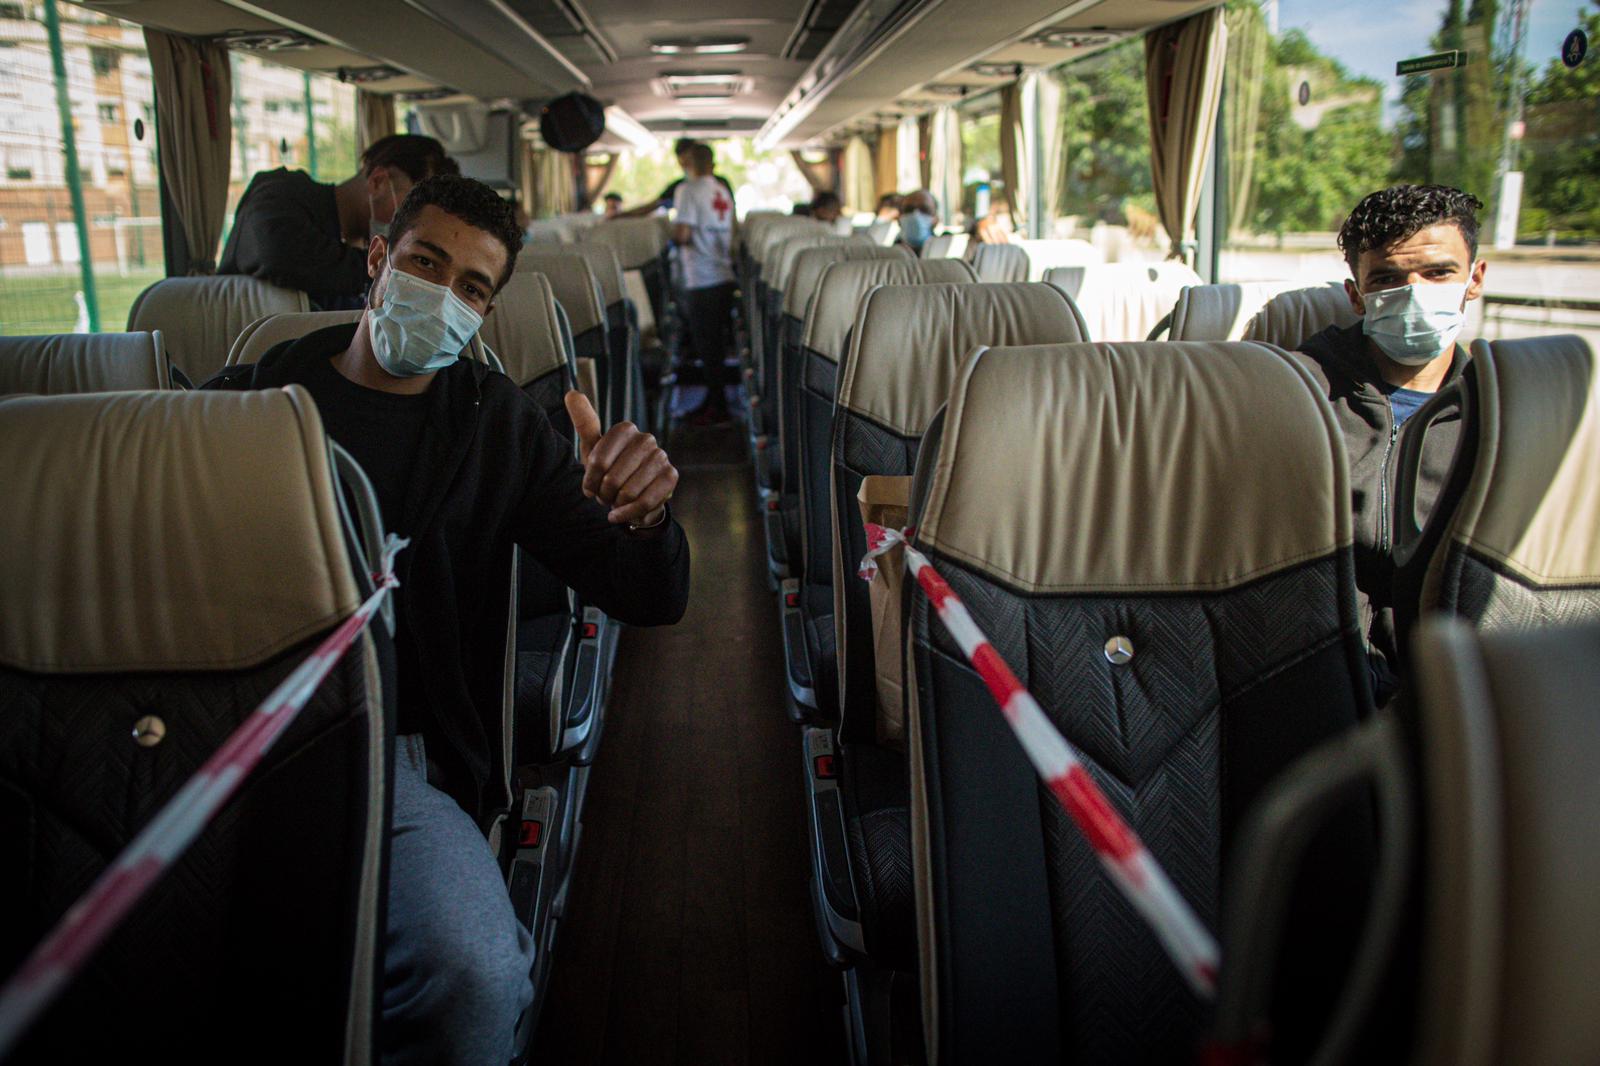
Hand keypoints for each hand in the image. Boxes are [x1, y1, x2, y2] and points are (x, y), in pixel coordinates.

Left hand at [565, 390, 677, 526]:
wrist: (633, 495)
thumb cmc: (610, 470)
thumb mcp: (593, 449)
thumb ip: (584, 422)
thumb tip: (572, 393)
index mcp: (625, 429)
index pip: (598, 460)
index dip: (590, 480)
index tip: (590, 487)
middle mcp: (646, 439)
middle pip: (613, 478)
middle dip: (604, 494)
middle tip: (605, 496)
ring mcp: (661, 456)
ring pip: (628, 491)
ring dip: (616, 503)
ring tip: (615, 501)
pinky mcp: (671, 476)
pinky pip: (645, 502)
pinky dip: (628, 513)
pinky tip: (619, 515)